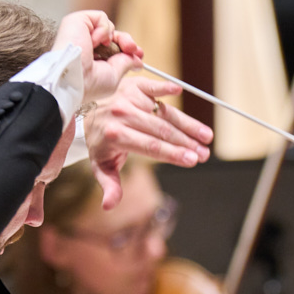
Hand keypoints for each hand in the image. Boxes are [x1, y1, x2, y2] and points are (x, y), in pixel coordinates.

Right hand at [52, 10, 141, 104]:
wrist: (72, 79)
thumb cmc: (88, 84)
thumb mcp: (113, 76)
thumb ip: (125, 64)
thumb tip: (137, 60)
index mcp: (91, 59)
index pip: (113, 49)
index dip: (127, 49)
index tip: (139, 54)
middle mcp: (85, 45)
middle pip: (113, 36)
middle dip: (126, 42)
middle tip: (132, 49)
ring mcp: (80, 32)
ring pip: (109, 26)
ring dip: (113, 38)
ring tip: (104, 48)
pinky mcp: (76, 21)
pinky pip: (101, 17)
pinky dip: (103, 29)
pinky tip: (94, 41)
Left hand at [84, 76, 212, 208]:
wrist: (86, 112)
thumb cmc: (100, 142)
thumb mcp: (101, 166)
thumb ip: (110, 185)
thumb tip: (108, 206)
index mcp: (116, 135)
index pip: (150, 146)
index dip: (172, 154)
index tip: (192, 161)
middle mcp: (123, 114)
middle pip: (162, 130)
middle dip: (186, 143)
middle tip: (204, 154)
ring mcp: (130, 98)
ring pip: (164, 113)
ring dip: (188, 124)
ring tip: (206, 137)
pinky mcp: (135, 86)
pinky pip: (154, 87)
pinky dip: (166, 88)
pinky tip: (181, 91)